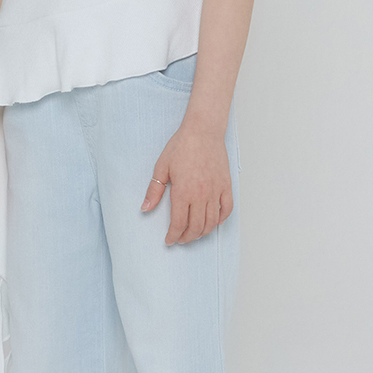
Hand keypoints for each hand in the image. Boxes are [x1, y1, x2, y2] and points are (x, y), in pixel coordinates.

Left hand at [141, 119, 233, 245]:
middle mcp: (201, 195)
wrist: (202, 131)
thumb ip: (154, 190)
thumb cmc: (181, 146)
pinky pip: (227, 209)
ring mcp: (216, 191)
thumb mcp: (162, 167)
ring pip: (212, 222)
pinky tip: (214, 222)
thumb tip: (145, 208)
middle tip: (180, 239)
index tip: (169, 240)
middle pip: (196, 227)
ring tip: (194, 234)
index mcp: (183, 192)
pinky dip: (221, 219)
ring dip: (203, 232)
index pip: (179, 224)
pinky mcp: (226, 185)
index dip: (173, 236)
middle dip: (187, 238)